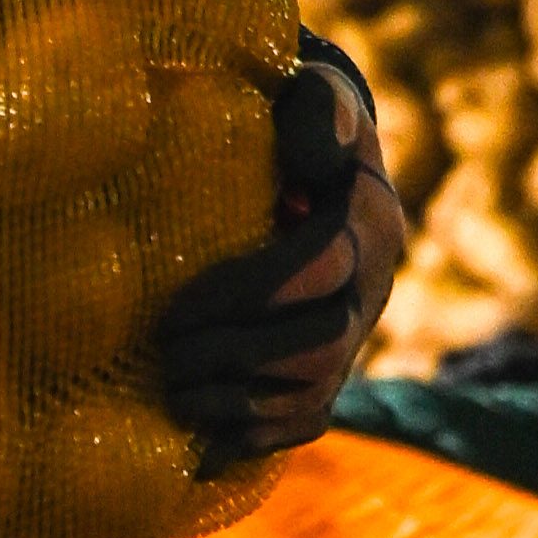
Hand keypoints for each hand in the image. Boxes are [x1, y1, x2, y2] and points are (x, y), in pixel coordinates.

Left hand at [151, 46, 408, 466]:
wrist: (317, 162)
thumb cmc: (299, 120)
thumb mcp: (314, 93)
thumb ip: (317, 108)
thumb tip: (311, 155)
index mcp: (370, 224)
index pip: (321, 271)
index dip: (248, 295)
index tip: (178, 307)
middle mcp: (372, 290)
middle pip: (318, 345)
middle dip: (236, 355)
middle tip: (165, 352)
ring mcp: (353, 337)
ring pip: (312, 393)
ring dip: (238, 402)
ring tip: (173, 389)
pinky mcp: (329, 372)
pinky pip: (304, 422)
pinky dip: (254, 437)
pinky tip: (200, 444)